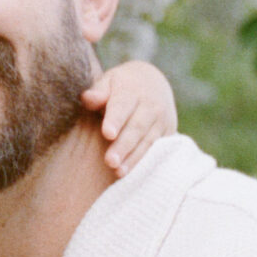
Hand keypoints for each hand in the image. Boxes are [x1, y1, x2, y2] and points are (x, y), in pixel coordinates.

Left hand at [83, 57, 177, 175]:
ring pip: (148, 141)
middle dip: (123, 146)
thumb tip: (87, 98)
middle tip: (110, 162)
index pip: (122, 105)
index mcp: (131, 91)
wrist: (154, 83)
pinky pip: (158, 149)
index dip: (115, 120)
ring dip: (134, 158)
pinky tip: (135, 175)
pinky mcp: (169, 133)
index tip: (107, 133)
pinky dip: (147, 162)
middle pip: (136, 127)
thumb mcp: (109, 81)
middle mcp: (150, 105)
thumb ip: (98, 92)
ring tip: (119, 172)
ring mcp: (162, 120)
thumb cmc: (121, 86)